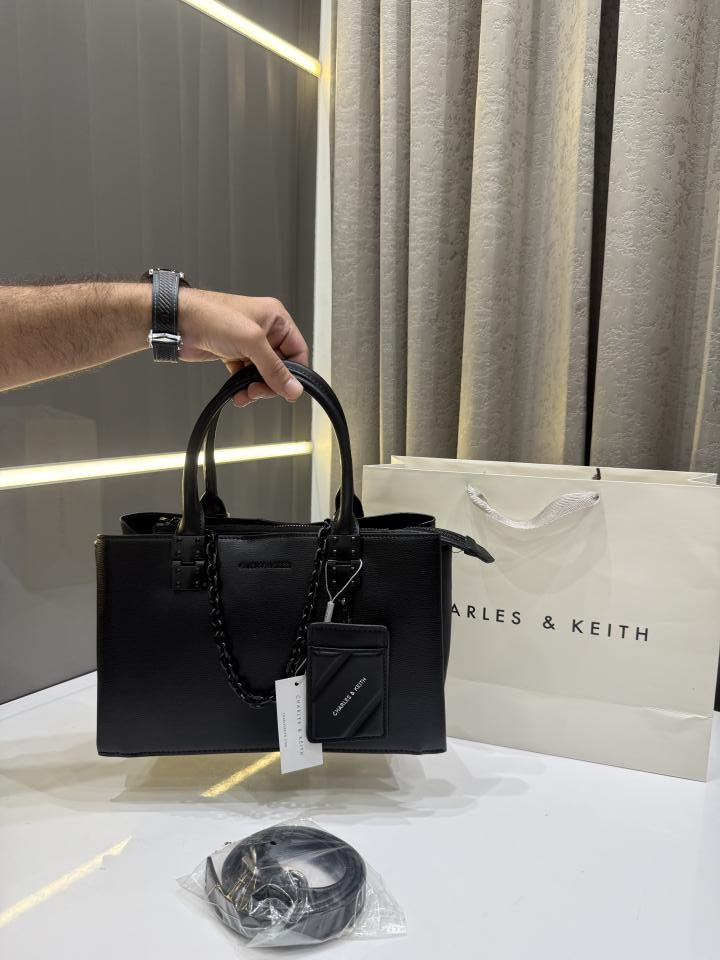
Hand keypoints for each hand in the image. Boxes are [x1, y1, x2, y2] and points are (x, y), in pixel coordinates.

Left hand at [178, 289, 308, 406]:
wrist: (179, 322)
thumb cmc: (212, 316)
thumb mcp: (251, 342)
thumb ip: (274, 368)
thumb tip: (292, 387)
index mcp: (275, 319)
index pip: (298, 351)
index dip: (295, 373)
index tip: (287, 390)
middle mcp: (264, 330)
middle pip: (281, 366)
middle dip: (271, 383)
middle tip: (260, 391)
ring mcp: (248, 343)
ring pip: (263, 373)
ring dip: (256, 388)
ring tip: (246, 394)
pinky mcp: (233, 354)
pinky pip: (246, 375)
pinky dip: (243, 387)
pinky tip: (237, 392)